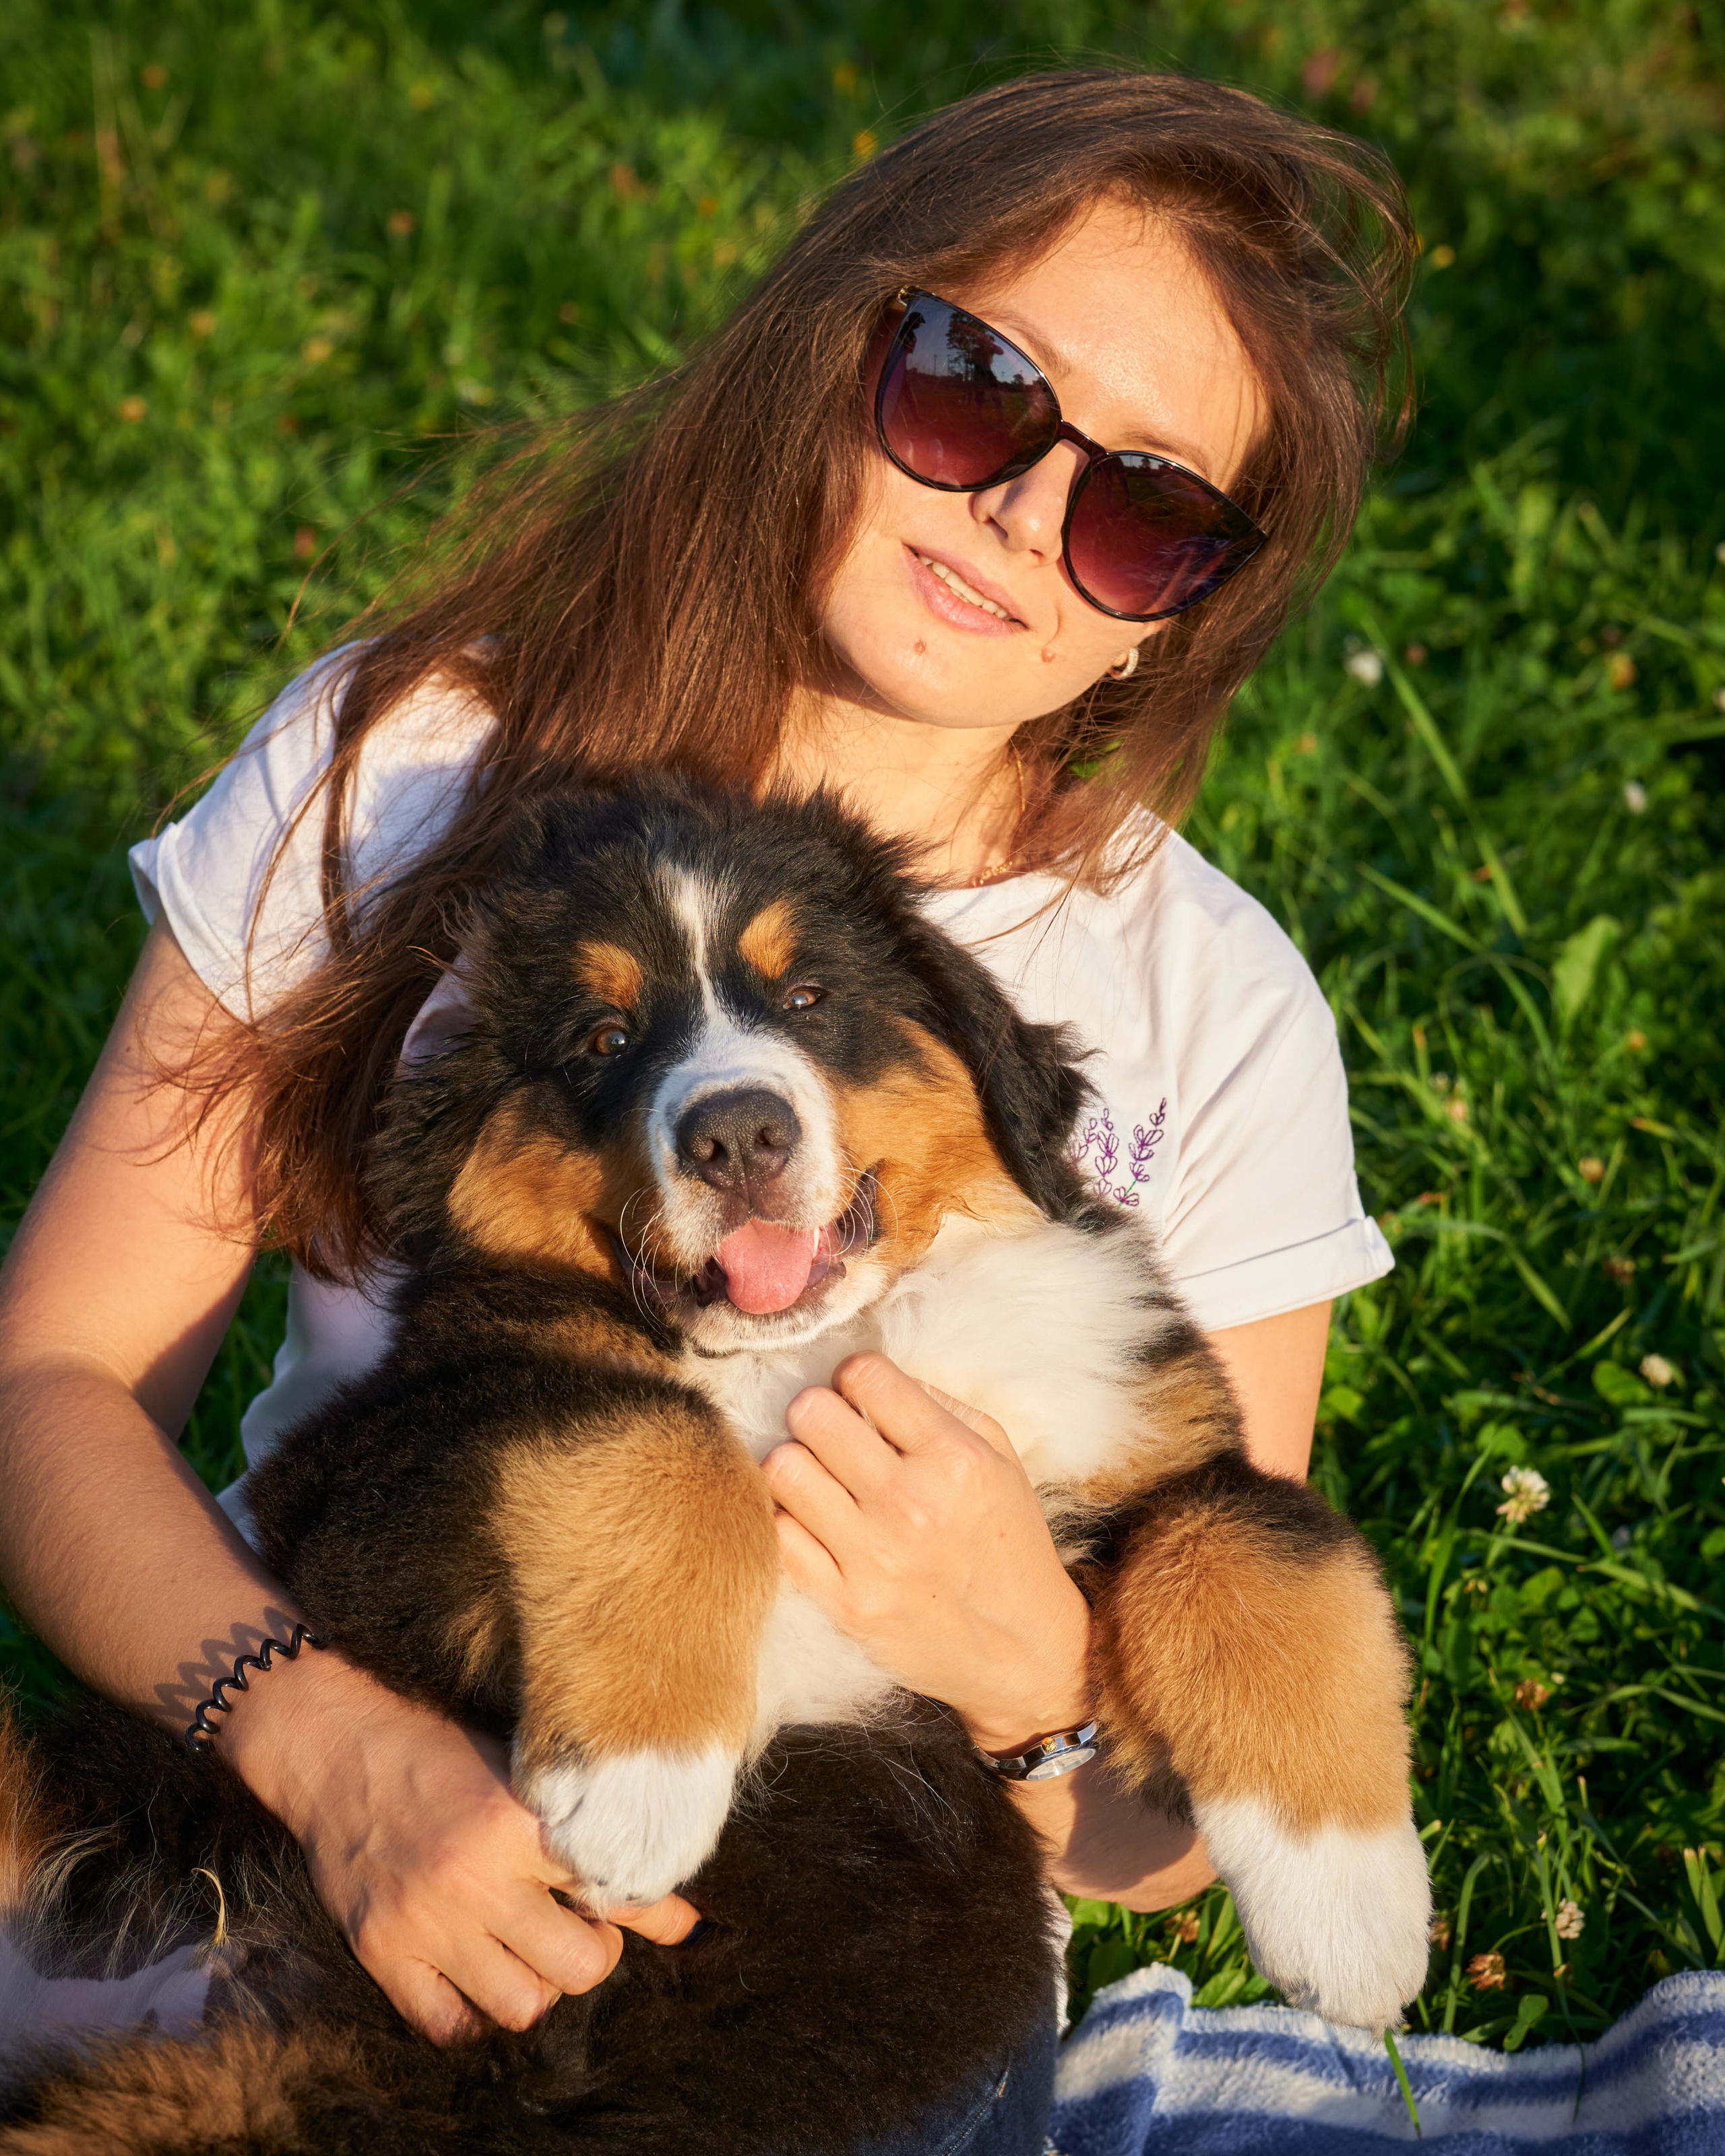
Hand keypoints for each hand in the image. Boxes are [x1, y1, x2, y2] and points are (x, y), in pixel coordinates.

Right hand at [226, 1651, 699, 2042]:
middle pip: (581, 1967)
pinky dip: (473, 2012)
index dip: (644, 1908)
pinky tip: (477, 1973)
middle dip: (595, 1955)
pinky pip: (448, 2025)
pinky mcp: (382, 1952)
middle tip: (581, 1929)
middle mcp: (474, 1876)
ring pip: (522, 2006)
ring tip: (529, 1951)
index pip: (616, 1890)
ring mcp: (425, 1921)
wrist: (337, 1747)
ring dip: (539, 1986)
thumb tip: (687, 1919)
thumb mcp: (524, 1778)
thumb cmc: (443, 1754)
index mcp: (519, 1821)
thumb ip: (598, 1843)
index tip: (639, 1905)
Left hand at [763, 1352, 1090, 1752]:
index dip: (856, 1376)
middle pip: (811, 1413)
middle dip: (817, 1412)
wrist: (1022, 1652)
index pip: (865, 1375)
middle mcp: (911, 1503)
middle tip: (832, 1432)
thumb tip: (872, 1377)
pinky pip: (779, 1536)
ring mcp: (874, 1557)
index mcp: (955, 1458)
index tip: (860, 1395)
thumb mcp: (1001, 1459)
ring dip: (796, 1464)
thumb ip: (940, 1407)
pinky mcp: (846, 1604)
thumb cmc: (1010, 1544)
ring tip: (820, 1477)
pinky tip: (813, 1520)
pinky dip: (788, 1520)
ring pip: (782, 1470)